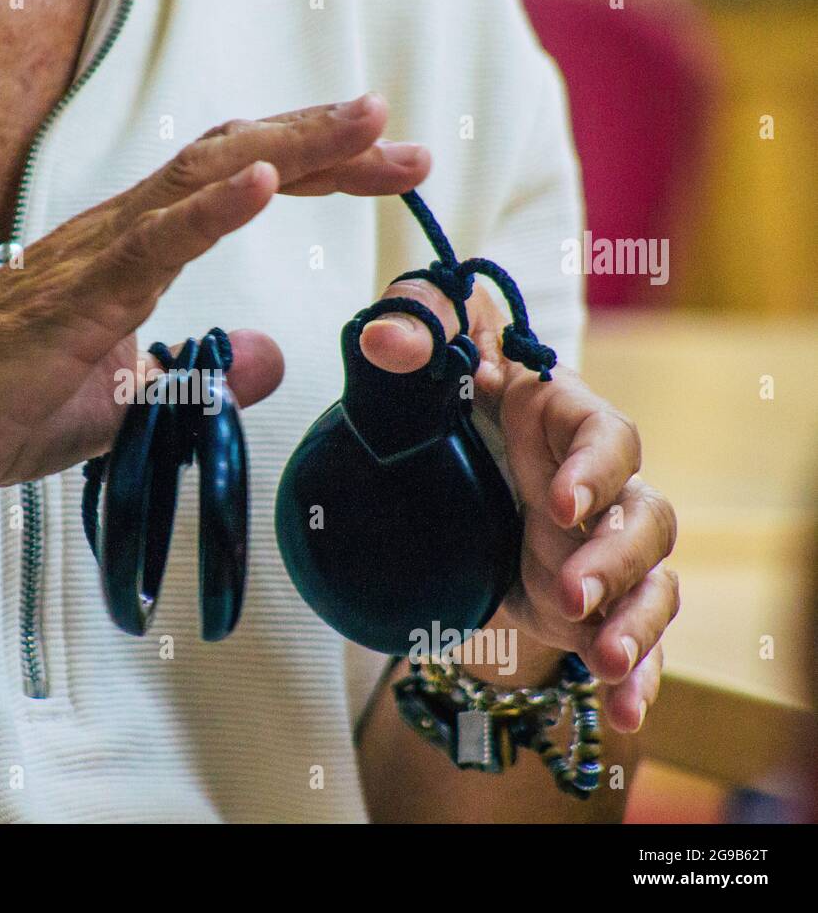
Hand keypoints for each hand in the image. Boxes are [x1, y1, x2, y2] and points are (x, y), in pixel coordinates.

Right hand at [0, 93, 430, 524]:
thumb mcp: (124, 401)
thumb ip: (195, 375)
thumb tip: (269, 360)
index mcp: (125, 254)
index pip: (231, 185)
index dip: (314, 170)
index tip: (384, 170)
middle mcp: (111, 236)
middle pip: (233, 161)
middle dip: (328, 148)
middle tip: (406, 144)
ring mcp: (89, 260)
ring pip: (201, 181)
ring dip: (291, 151)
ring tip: (367, 128)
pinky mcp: (68, 299)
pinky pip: (150, 244)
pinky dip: (211, 207)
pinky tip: (267, 180)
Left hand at [361, 279, 677, 732]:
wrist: (427, 469)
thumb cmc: (439, 397)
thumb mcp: (420, 356)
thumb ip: (412, 327)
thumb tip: (389, 338)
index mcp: (565, 421)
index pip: (607, 438)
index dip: (593, 469)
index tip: (556, 502)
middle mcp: (595, 488)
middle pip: (641, 519)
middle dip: (612, 561)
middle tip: (570, 596)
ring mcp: (597, 549)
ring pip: (650, 584)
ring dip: (635, 625)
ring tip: (605, 664)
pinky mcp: (587, 603)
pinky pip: (631, 640)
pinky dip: (635, 676)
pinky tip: (624, 711)